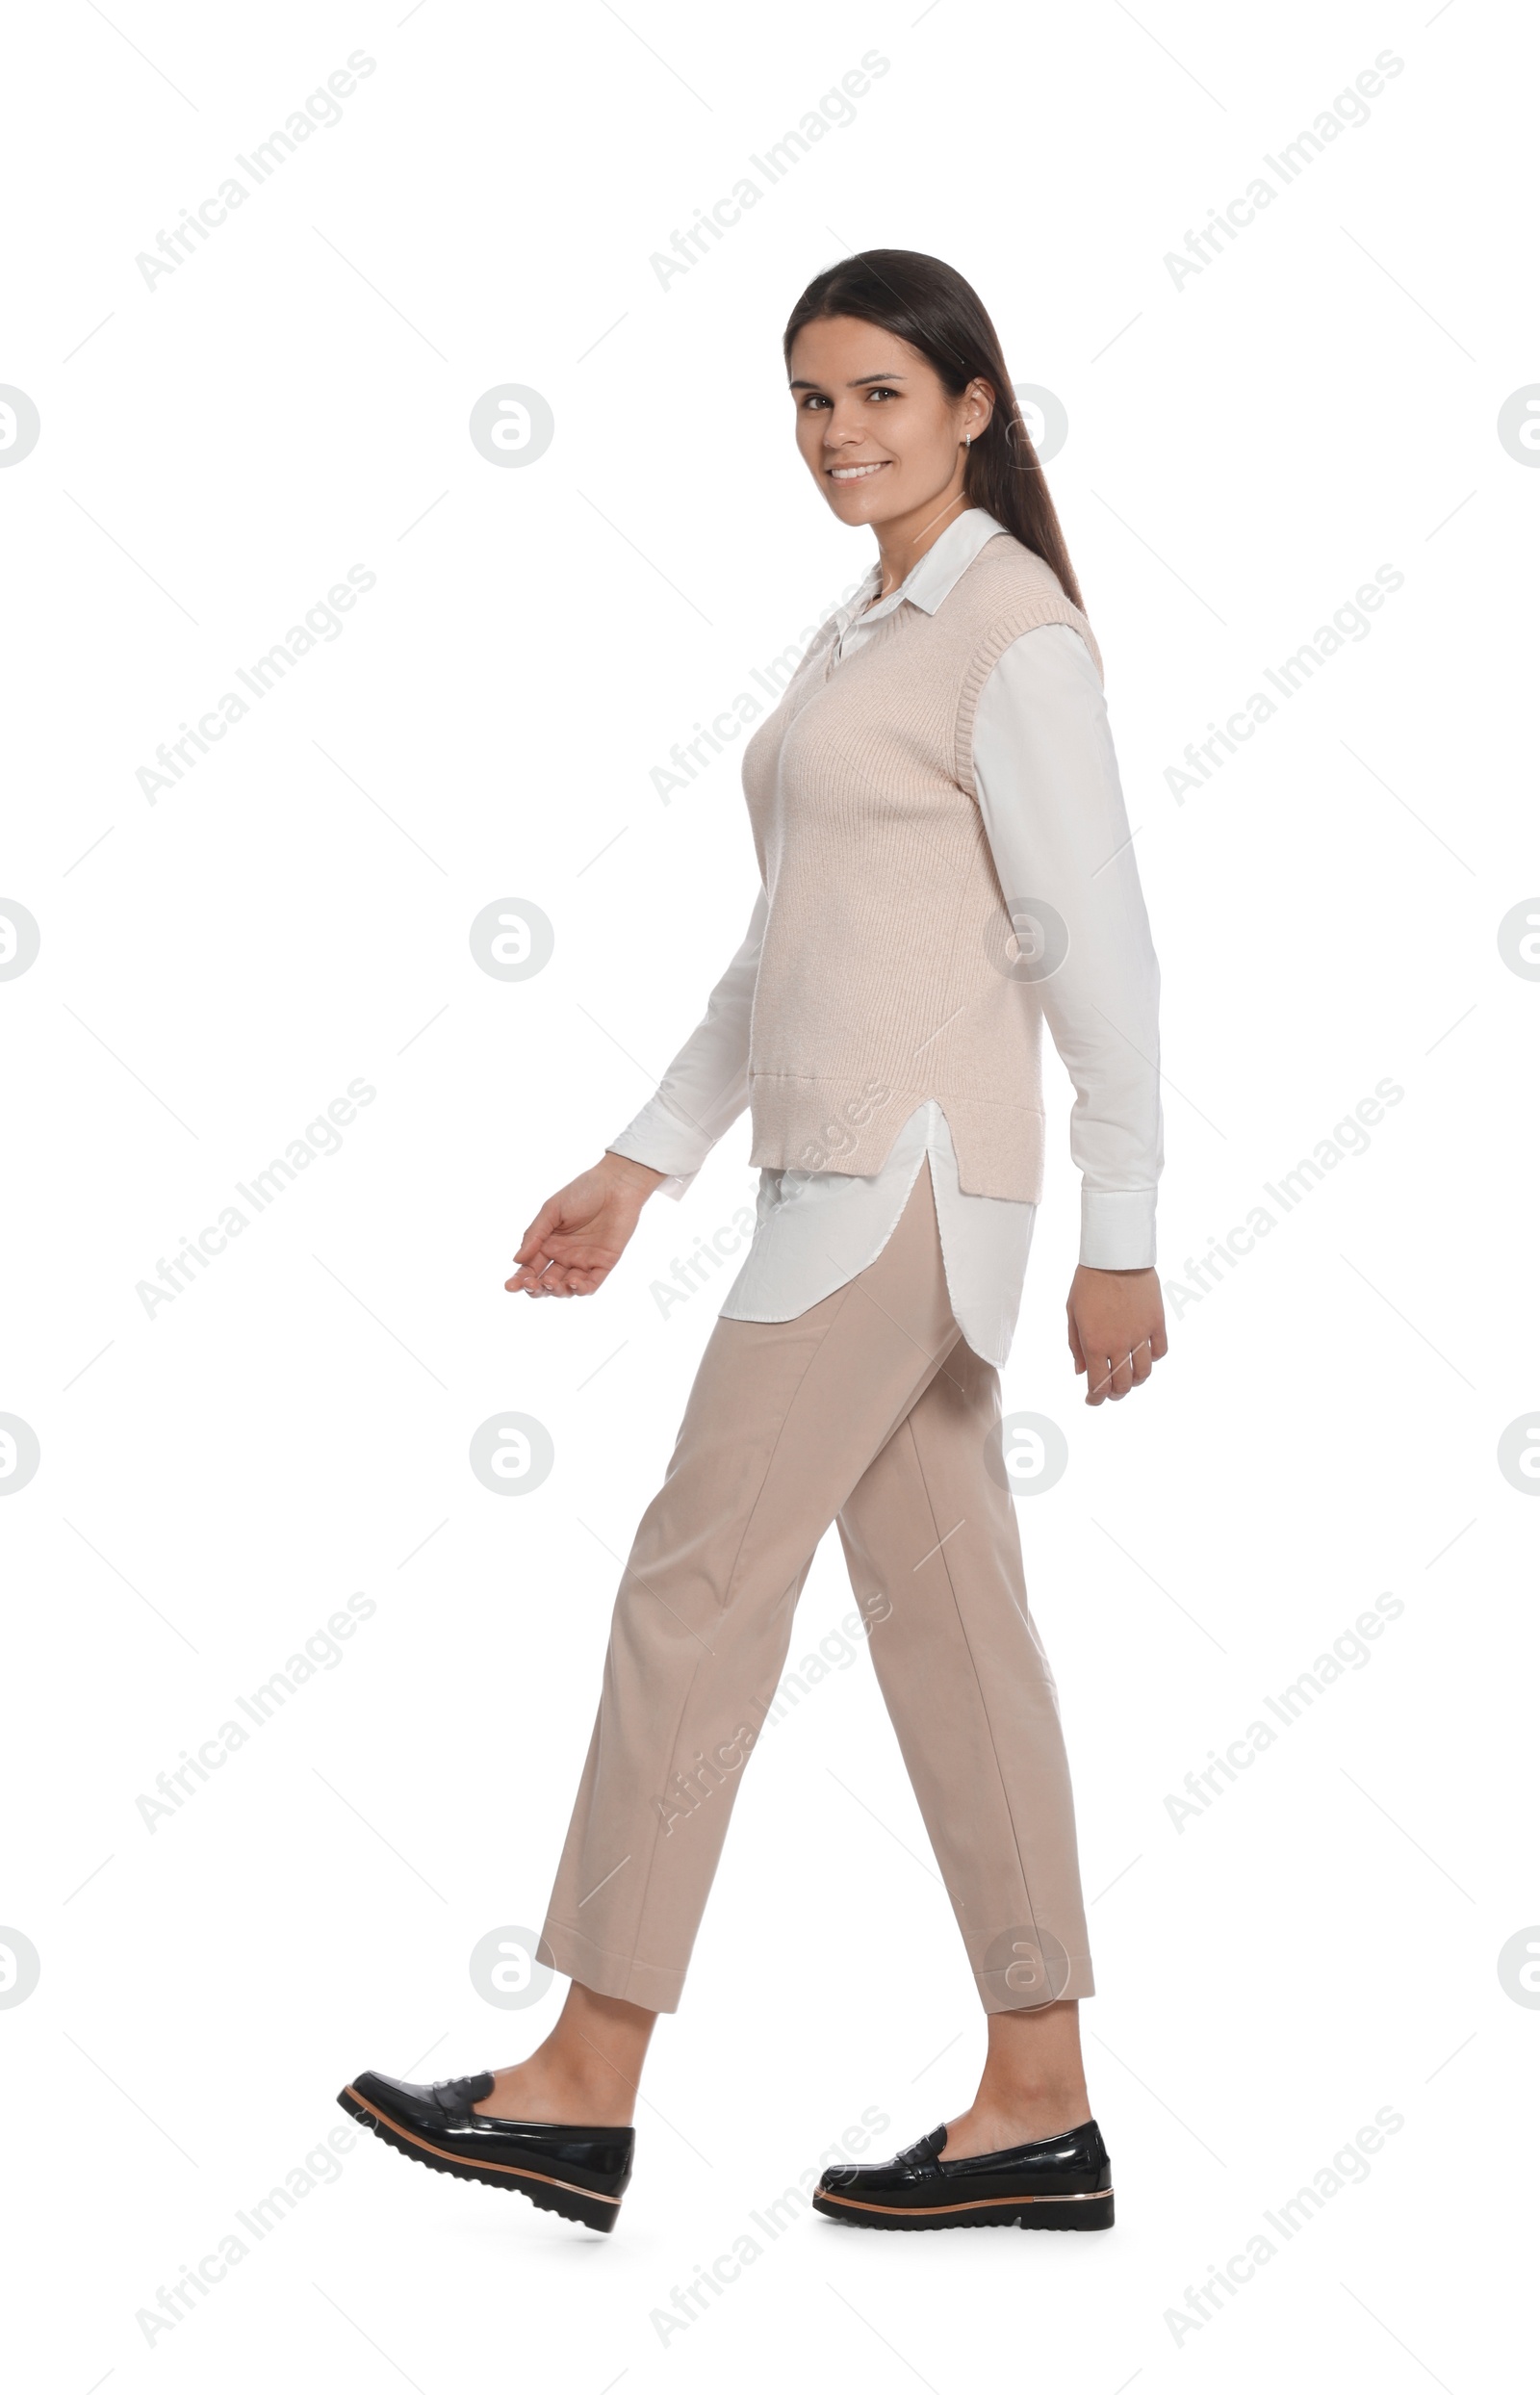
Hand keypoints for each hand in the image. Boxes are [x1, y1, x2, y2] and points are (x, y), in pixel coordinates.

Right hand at [506, 1152, 666, 1298]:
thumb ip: (535, 1234)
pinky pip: (591, 1284)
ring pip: (566, 1288)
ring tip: (549, 1282)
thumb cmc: (582, 1192)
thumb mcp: (552, 1210)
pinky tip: (572, 1282)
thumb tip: (517, 1260)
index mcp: (548, 1244)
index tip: (509, 1286)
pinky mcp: (603, 1264)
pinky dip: (580, 1289)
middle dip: (535, 1288)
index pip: (530, 1268)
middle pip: (545, 1282)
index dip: (519, 1279)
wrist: (616, 1185)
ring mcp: (583, 1262)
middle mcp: (564, 1256)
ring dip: (556, 1291)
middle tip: (530, 1284)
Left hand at [1066, 1265, 1166, 1404]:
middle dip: (1115, 1394)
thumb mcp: (1072, 1313)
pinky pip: (1160, 1352)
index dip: (1095, 1399)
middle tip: (1110, 1391)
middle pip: (1123, 1385)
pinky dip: (1152, 1359)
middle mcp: (1119, 1344)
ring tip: (1128, 1377)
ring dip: (1135, 1380)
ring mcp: (1141, 1335)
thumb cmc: (1088, 1282)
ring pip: (1144, 1373)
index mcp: (1095, 1344)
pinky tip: (1144, 1355)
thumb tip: (1081, 1372)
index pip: (1098, 1385)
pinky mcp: (1157, 1323)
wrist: (1115, 1256)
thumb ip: (1076, 1346)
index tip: (1092, 1400)